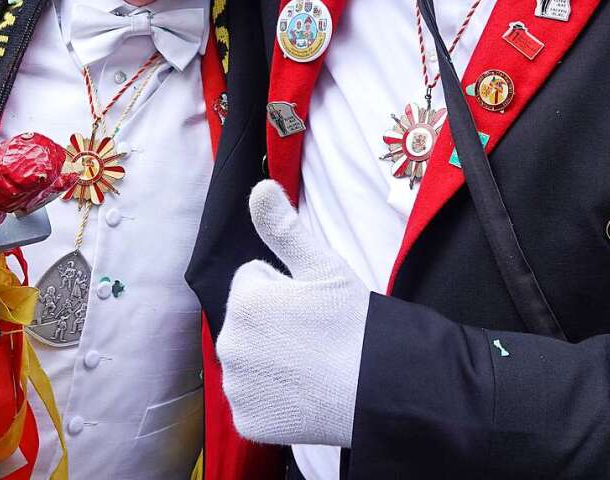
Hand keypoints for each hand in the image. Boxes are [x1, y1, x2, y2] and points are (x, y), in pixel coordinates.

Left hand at [216, 179, 369, 447]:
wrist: (379, 388)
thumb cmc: (353, 322)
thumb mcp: (323, 265)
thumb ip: (282, 226)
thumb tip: (259, 186)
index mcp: (246, 300)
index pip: (253, 279)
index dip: (284, 287)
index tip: (311, 305)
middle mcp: (230, 344)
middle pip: (246, 319)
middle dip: (272, 321)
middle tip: (312, 334)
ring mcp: (237, 387)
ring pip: (247, 357)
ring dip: (269, 357)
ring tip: (309, 363)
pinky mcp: (246, 421)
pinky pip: (250, 397)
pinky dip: (270, 396)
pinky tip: (300, 393)